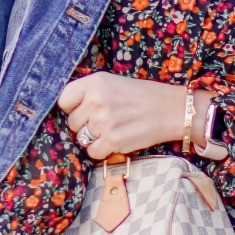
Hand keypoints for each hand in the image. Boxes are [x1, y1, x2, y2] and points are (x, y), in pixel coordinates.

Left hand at [57, 72, 211, 159]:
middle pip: (72, 123)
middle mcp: (96, 100)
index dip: (72, 108)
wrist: (171, 109)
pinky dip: (103, 150)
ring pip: (82, 139)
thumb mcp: (112, 83)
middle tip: (106, 120)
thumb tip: (66, 111)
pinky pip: (93, 152)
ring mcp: (104, 121)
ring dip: (94, 138)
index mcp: (95, 82)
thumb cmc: (141, 96)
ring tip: (114, 129)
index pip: (63, 100)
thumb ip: (89, 93)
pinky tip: (116, 140)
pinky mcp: (113, 140)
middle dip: (85, 125)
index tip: (83, 110)